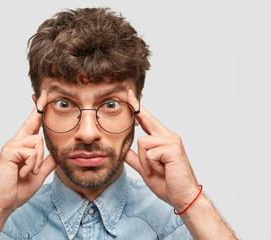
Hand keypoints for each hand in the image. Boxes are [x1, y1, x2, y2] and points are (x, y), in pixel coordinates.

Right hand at [0, 89, 56, 215]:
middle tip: (38, 119)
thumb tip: (58, 153)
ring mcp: (11, 145)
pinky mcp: (9, 151)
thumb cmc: (18, 188)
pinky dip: (33, 164)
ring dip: (38, 160)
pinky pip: (31, 151)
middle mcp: (16, 142)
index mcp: (23, 146)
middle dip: (40, 123)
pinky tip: (25, 172)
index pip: (32, 123)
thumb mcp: (38, 173)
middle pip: (37, 128)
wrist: (4, 202)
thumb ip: (47, 162)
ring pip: (37, 141)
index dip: (37, 109)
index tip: (41, 95)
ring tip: (29, 172)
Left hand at [125, 89, 198, 211]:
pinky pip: (149, 153)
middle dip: (139, 124)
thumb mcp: (146, 169)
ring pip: (142, 143)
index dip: (138, 107)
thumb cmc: (168, 183)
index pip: (147, 120)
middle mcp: (168, 136)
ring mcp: (171, 141)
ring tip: (159, 169)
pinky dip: (152, 165)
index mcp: (162, 139)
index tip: (130, 94)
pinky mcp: (172, 148)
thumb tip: (123, 151)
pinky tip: (164, 170)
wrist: (183, 197)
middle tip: (139, 122)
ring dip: (146, 161)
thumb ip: (135, 159)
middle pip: (144, 126)